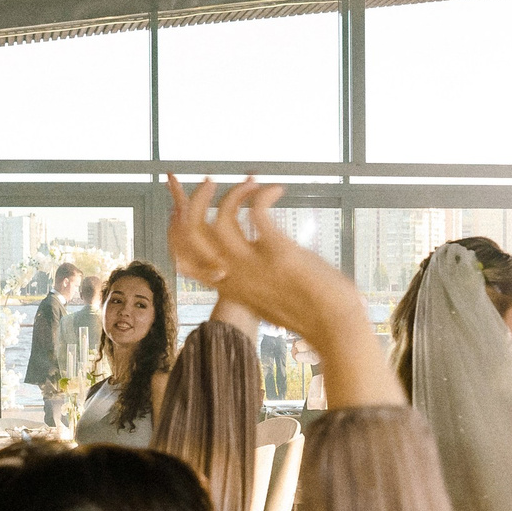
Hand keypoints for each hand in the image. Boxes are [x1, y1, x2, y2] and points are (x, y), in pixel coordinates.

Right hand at [162, 175, 356, 342]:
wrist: (336, 328)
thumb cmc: (310, 314)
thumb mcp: (269, 300)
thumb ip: (255, 282)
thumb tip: (258, 256)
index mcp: (228, 287)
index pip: (183, 257)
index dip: (176, 228)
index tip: (183, 206)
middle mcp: (234, 277)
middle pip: (191, 234)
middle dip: (193, 201)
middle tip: (209, 183)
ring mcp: (254, 266)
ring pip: (220, 219)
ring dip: (231, 193)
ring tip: (248, 182)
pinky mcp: (279, 253)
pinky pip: (257, 212)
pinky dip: (263, 194)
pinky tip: (276, 189)